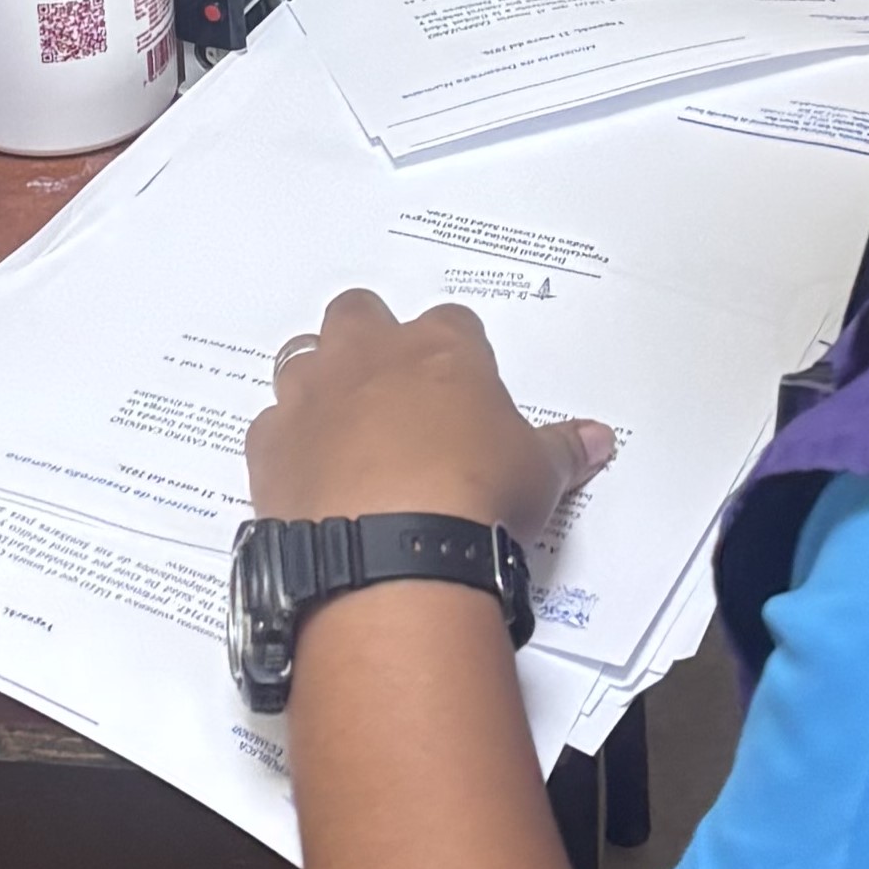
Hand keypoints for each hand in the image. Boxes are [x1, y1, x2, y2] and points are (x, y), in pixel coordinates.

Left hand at [247, 288, 612, 543]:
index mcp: (441, 348)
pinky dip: (286, 445)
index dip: (457, 355)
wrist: (395, 554)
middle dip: (370, 341)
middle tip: (392, 392)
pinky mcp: (271, 445)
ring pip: (302, 357)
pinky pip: (269, 427)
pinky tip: (307, 476)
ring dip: (319, 385)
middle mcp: (370, 356)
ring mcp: (313, 396)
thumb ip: (563, 448)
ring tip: (343, 431)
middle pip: (359, 314)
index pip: (452, 324)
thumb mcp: (538, 474)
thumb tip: (598, 438)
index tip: (465, 392)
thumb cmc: (476, 498)